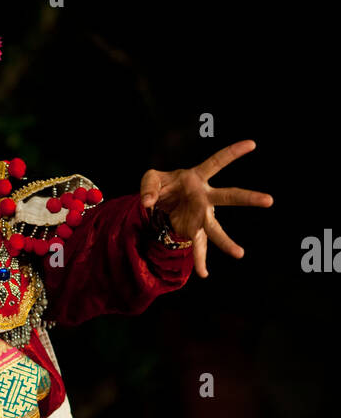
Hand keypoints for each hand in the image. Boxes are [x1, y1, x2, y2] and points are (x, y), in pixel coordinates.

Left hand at [140, 139, 272, 278]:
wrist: (162, 204)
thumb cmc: (163, 186)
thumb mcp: (151, 179)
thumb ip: (148, 187)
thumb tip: (147, 203)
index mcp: (197, 177)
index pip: (217, 162)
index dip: (233, 152)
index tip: (251, 144)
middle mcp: (205, 197)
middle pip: (229, 196)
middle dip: (249, 198)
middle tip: (269, 200)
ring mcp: (202, 215)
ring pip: (216, 229)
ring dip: (226, 242)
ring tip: (239, 254)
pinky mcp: (195, 231)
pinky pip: (199, 247)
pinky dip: (199, 261)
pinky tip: (203, 274)